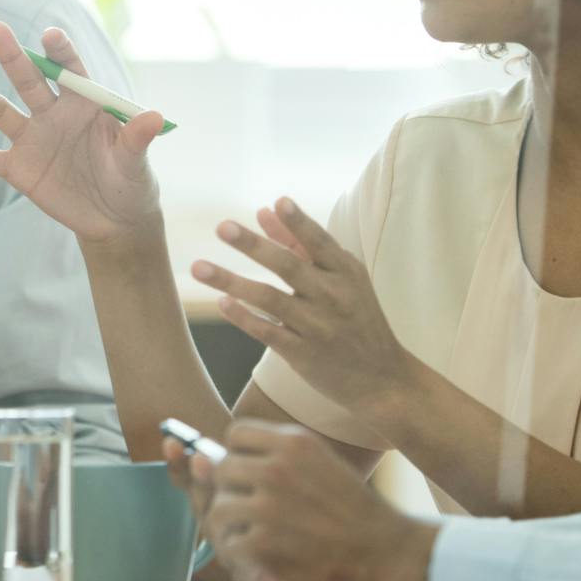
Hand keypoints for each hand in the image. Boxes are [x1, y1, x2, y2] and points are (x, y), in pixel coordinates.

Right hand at [0, 22, 163, 244]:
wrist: (113, 219)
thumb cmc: (130, 181)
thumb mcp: (137, 163)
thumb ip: (138, 139)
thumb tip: (154, 116)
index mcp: (85, 105)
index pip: (71, 71)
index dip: (61, 53)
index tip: (50, 35)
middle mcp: (54, 114)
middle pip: (29, 81)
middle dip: (11, 56)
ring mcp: (32, 139)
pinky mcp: (18, 168)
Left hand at [168, 423, 435, 580]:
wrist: (390, 552)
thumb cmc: (353, 513)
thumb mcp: (321, 465)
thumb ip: (273, 459)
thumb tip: (203, 457)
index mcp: (294, 442)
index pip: (236, 435)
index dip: (238, 458)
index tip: (254, 481)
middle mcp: (277, 467)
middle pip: (221, 471)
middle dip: (231, 495)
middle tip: (252, 519)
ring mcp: (269, 505)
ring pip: (218, 509)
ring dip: (232, 530)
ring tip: (254, 545)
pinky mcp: (264, 542)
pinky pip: (229, 544)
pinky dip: (241, 559)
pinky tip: (261, 565)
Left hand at [191, 198, 419, 428]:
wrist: (382, 379)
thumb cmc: (357, 318)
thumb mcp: (342, 279)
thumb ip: (302, 244)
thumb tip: (264, 210)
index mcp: (346, 273)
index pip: (319, 242)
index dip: (299, 223)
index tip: (278, 202)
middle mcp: (333, 296)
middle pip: (288, 266)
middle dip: (253, 245)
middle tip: (222, 227)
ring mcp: (318, 326)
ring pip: (269, 299)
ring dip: (231, 281)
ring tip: (198, 267)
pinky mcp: (304, 354)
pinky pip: (268, 332)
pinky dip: (244, 318)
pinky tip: (222, 303)